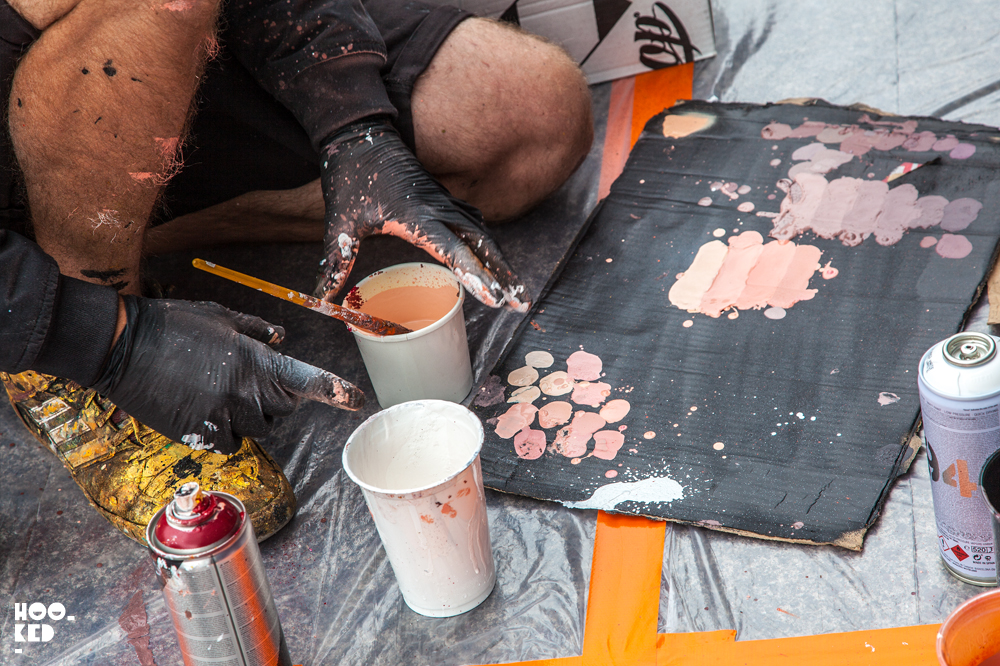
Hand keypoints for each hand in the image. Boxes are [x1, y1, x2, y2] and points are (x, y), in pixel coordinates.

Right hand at [92, 297, 363, 454]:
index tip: (358, 400)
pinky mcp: (200, 435)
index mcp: (256, 361)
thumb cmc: (173, 324)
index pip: (308, 380)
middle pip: (284, 409)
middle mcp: (246, 392)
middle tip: (246, 378)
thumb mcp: (221, 316)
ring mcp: (224, 416)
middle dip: (276, 397)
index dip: (336, 391)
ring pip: (258, 428)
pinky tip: (203, 407)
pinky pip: (231, 442)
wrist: (122, 347)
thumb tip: (282, 339)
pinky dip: (225, 430)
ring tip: (216, 388)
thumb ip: (257, 331)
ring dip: (249, 414)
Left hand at [315, 118, 528, 310]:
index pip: (454, 251)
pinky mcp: (445, 198)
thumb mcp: (338, 223)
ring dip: (501, 262)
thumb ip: (335, 262)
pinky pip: (476, 224)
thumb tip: (320, 300)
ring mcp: (446, 201)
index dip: (475, 276)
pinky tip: (495, 261)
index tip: (494, 298)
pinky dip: (490, 246)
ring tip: (516, 291)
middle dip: (504, 275)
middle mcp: (439, 208)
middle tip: (519, 303)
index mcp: (416, 216)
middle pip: (483, 245)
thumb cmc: (349, 177)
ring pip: (484, 235)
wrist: (359, 133)